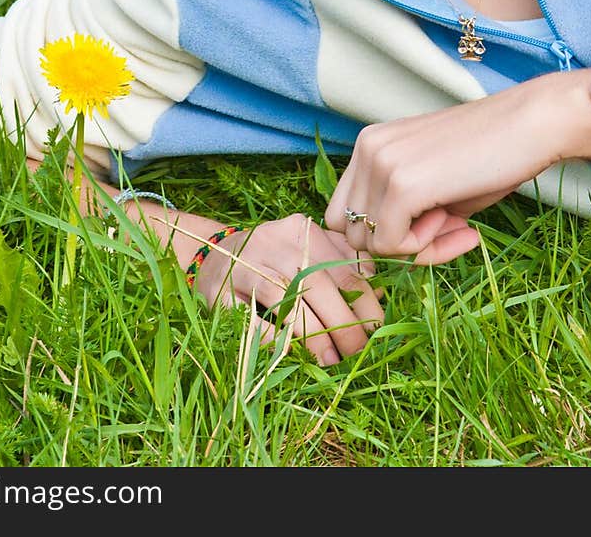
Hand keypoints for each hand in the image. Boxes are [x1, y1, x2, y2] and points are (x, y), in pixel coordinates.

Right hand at [194, 212, 384, 367]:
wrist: (211, 256)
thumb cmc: (272, 259)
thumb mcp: (306, 249)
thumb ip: (341, 262)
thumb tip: (379, 292)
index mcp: (300, 230)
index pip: (342, 268)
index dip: (365, 303)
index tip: (376, 330)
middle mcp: (272, 241)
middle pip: (317, 283)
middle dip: (343, 323)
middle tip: (356, 352)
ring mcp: (243, 264)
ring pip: (286, 299)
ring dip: (313, 334)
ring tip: (329, 359)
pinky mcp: (221, 291)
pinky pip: (251, 318)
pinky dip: (273, 337)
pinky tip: (290, 353)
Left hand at [326, 77, 572, 260]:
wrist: (532, 125)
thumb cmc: (492, 154)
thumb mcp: (436, 187)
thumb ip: (405, 214)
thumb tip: (389, 255)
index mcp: (370, 143)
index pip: (346, 212)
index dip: (385, 233)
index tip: (432, 228)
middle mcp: (366, 148)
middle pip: (351, 232)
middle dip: (397, 245)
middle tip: (448, 231)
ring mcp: (380, 164)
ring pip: (368, 243)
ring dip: (413, 248)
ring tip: (456, 226)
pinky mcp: (401, 185)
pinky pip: (391, 246)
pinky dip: (424, 249)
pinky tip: (460, 224)